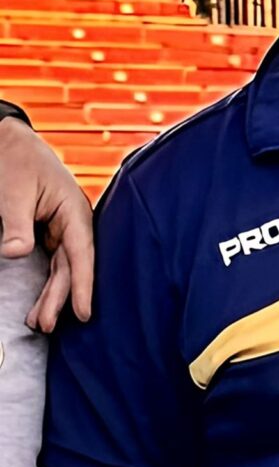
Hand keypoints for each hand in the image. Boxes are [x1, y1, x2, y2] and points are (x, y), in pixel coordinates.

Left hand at [0, 116, 93, 330]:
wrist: (7, 141)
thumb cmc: (16, 160)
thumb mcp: (13, 193)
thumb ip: (17, 225)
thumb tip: (17, 254)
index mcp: (74, 208)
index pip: (81, 253)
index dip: (82, 284)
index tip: (83, 312)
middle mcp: (73, 218)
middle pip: (71, 264)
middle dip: (60, 296)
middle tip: (46, 325)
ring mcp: (63, 224)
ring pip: (63, 265)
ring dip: (53, 292)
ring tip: (41, 321)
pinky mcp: (51, 228)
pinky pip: (55, 259)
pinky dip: (49, 280)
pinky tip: (44, 298)